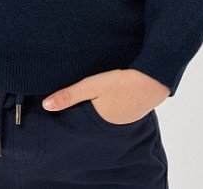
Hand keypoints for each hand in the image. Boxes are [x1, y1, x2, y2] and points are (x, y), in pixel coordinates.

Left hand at [41, 68, 170, 124]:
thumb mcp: (93, 86)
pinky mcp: (133, 109)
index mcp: (100, 122)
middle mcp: (111, 125)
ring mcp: (124, 118)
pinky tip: (109, 94)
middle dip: (83, 111)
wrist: (156, 78)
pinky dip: (110, 102)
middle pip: (91, 118)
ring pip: (103, 112)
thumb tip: (46, 106)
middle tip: (73, 101)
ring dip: (97, 105)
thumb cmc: (123, 83)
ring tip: (90, 97)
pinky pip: (116, 108)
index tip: (58, 111)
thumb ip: (70, 95)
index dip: (69, 115)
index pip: (79, 122)